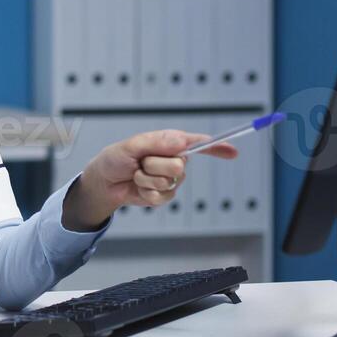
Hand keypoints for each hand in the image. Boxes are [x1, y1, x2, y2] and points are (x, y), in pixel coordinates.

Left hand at [69, 129, 239, 228]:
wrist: (103, 183)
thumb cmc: (114, 159)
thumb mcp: (131, 145)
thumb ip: (155, 141)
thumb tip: (180, 140)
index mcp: (169, 143)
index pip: (198, 144)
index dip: (217, 147)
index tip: (233, 151)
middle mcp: (173, 160)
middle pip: (180, 166)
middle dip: (155, 165)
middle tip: (140, 163)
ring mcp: (169, 179)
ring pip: (168, 182)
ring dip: (146, 179)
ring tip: (136, 174)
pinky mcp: (164, 195)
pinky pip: (162, 196)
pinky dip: (146, 192)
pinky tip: (138, 188)